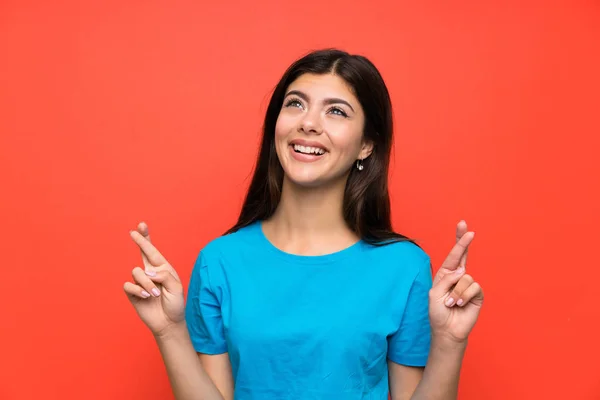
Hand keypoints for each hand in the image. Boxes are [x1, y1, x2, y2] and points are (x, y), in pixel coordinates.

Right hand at [123, 222, 184, 336]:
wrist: (168, 322)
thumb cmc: (175, 303)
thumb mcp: (176, 288)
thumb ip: (164, 275)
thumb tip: (147, 271)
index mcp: (163, 268)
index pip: (153, 251)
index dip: (146, 238)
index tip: (141, 225)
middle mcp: (151, 272)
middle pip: (142, 252)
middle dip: (139, 240)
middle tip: (133, 232)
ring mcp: (140, 282)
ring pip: (137, 272)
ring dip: (147, 284)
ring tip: (156, 294)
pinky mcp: (132, 293)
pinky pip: (129, 285)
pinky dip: (138, 290)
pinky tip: (146, 297)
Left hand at [428, 220, 483, 342]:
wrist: (447, 330)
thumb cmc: (439, 312)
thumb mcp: (435, 293)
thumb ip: (446, 279)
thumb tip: (462, 271)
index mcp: (446, 274)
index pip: (453, 255)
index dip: (458, 241)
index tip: (463, 225)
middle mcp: (458, 277)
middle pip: (463, 255)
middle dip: (464, 242)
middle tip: (469, 230)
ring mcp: (468, 285)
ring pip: (465, 277)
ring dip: (456, 292)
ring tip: (452, 303)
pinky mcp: (477, 294)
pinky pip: (473, 287)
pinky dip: (464, 296)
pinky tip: (460, 305)